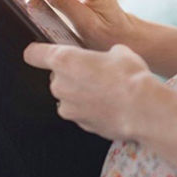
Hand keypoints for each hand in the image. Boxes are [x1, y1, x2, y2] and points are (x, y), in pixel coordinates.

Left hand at [23, 42, 151, 138]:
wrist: (142, 109)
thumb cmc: (130, 77)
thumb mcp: (120, 51)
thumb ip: (104, 54)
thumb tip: (109, 58)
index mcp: (64, 60)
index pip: (34, 54)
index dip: (38, 52)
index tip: (41, 53)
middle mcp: (60, 85)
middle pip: (57, 77)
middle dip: (72, 75)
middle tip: (96, 72)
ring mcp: (68, 108)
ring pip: (69, 97)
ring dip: (82, 94)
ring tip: (107, 91)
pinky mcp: (81, 125)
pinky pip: (82, 113)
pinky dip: (92, 109)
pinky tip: (111, 105)